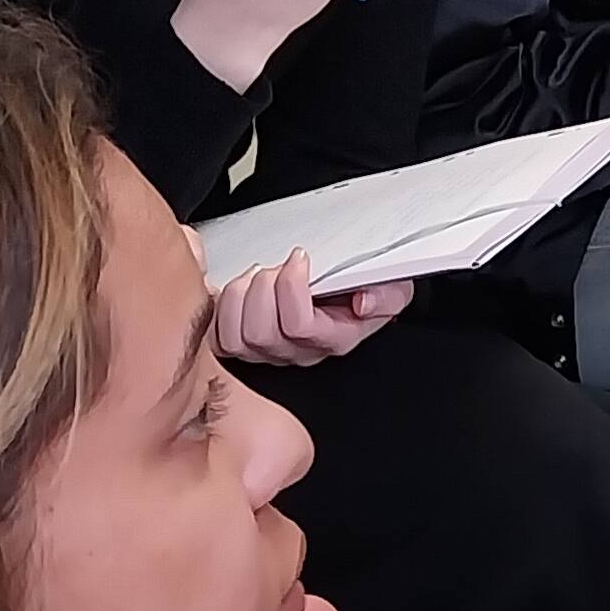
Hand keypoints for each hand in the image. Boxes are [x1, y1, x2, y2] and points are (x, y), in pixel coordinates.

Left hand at [213, 251, 410, 366]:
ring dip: (238, 297)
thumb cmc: (364, 285)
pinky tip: (235, 290)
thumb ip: (386, 294)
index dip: (291, 287)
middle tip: (274, 268)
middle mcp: (299, 351)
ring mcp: (269, 351)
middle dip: (263, 288)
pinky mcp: (244, 344)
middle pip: (261, 334)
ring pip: (236, 338)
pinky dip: (219, 310)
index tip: (299, 258)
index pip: (300, 326)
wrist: (351, 290)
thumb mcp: (391, 285)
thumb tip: (364, 303)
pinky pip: (218, 339)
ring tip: (255, 277)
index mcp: (334, 338)